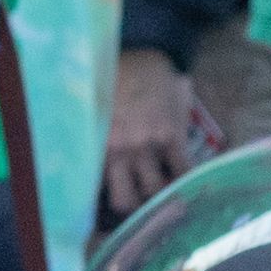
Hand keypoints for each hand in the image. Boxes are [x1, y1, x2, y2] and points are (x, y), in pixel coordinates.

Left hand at [104, 43, 201, 219]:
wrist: (143, 54)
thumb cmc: (112, 82)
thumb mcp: (92, 114)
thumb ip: (93, 143)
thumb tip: (78, 166)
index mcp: (96, 146)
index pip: (93, 190)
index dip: (101, 208)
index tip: (106, 216)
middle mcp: (118, 151)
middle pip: (126, 202)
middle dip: (134, 209)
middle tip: (141, 206)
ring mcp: (146, 146)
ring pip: (155, 192)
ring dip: (162, 195)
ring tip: (165, 194)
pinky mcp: (172, 137)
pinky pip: (184, 171)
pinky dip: (188, 181)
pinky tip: (191, 184)